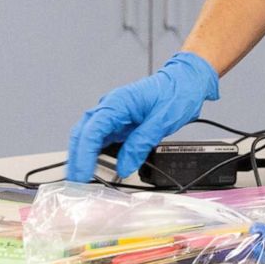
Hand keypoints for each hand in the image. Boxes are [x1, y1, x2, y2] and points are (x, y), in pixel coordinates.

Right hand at [65, 52, 220, 181]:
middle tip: (77, 182)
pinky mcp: (119, 121)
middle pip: (83, 133)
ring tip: (83, 178)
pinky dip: (95, 152)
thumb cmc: (178, 91)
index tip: (82, 174)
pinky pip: (101, 138)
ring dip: (83, 156)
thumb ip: (141, 144)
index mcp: (119, 102)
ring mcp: (114, 114)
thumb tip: (125, 166)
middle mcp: (111, 106)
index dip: (84, 154)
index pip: (92, 130)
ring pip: (88, 136)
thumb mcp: (163, 120)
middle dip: (77, 158)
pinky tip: (94, 166)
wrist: (187, 81)